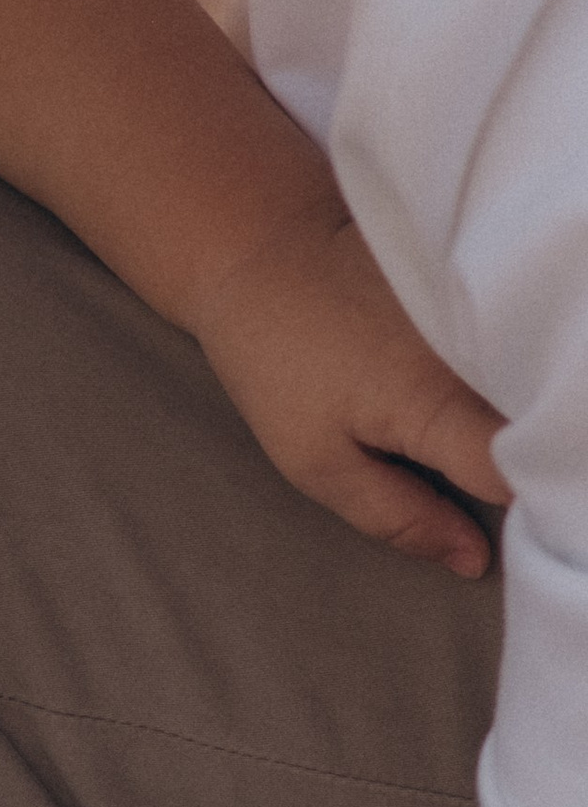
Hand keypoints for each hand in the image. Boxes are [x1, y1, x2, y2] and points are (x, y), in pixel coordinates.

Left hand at [189, 210, 509, 577]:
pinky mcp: (481, 280)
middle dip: (545, 463)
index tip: (532, 533)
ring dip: (536, 413)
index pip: (524, 477)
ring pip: (543, 379)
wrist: (259, 245)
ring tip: (511, 435)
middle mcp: (476, 351)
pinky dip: (526, 365)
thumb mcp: (314, 460)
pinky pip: (525, 335)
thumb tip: (473, 560)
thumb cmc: (275, 359)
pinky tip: (510, 382)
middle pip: (547, 426)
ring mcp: (484, 307)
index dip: (535, 513)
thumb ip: (398, 517)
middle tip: (525, 490)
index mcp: (437, 402)